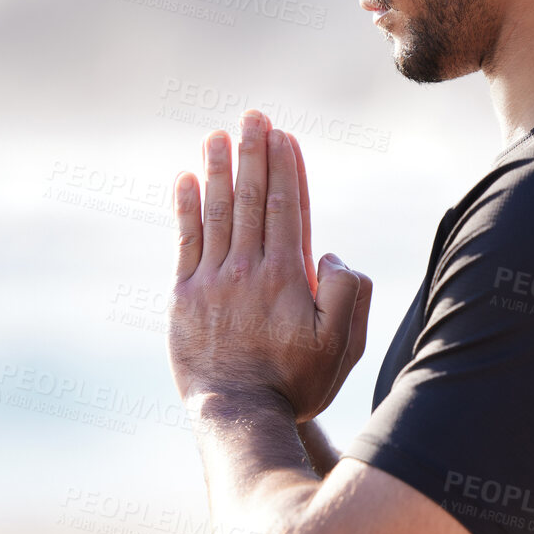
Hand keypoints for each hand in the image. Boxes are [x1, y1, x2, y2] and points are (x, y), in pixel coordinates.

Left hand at [167, 109, 372, 423]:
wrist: (239, 416)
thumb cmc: (296, 385)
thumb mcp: (343, 345)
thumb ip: (349, 292)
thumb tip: (330, 252)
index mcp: (287, 275)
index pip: (289, 206)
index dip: (286, 167)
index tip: (284, 137)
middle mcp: (248, 268)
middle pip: (253, 197)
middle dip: (254, 153)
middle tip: (253, 118)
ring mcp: (213, 280)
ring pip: (217, 211)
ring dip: (219, 169)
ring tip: (218, 135)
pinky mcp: (184, 296)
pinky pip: (185, 240)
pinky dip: (186, 207)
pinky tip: (186, 179)